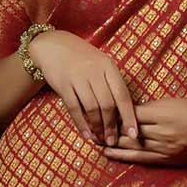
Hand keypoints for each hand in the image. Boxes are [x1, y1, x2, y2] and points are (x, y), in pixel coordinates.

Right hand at [28, 29, 138, 144]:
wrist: (52, 45)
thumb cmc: (82, 59)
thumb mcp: (101, 64)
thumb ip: (112, 84)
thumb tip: (126, 113)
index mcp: (108, 66)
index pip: (123, 96)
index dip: (129, 117)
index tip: (134, 134)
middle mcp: (94, 71)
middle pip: (107, 104)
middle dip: (111, 126)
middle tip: (113, 141)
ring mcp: (78, 77)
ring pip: (92, 108)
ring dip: (97, 127)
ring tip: (101, 139)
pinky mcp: (63, 84)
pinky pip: (74, 108)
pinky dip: (81, 124)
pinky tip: (87, 135)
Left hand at [101, 97, 186, 165]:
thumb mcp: (173, 103)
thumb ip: (151, 108)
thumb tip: (128, 111)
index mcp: (164, 114)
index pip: (132, 113)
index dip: (114, 112)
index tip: (100, 109)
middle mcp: (162, 132)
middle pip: (128, 130)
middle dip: (108, 127)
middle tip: (90, 124)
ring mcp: (164, 148)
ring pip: (131, 144)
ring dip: (111, 142)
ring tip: (94, 139)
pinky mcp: (166, 159)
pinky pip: (140, 158)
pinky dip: (122, 155)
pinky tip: (108, 153)